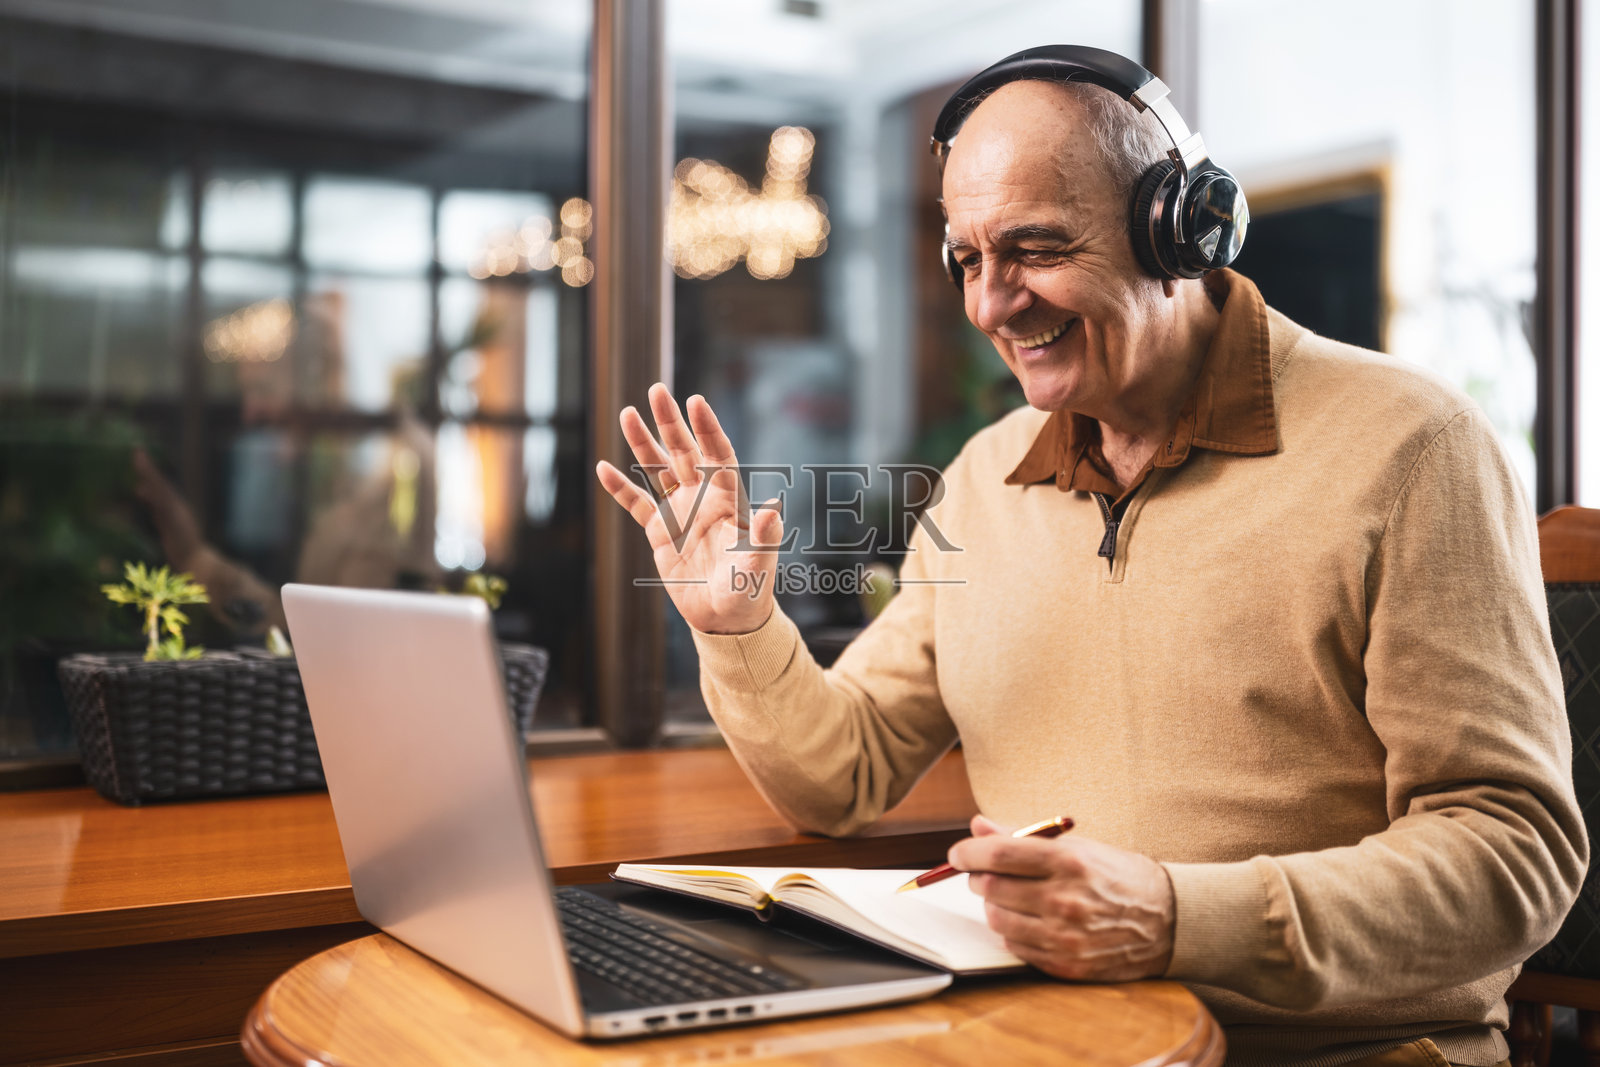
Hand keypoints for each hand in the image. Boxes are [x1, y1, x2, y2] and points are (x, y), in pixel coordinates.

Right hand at [595, 383, 782, 634]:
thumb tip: (772, 508)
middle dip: (670, 421)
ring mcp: (680, 511)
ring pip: (658, 469)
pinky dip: (621, 488)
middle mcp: (703, 497)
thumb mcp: (758, 563)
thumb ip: (763, 536)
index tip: (694, 401)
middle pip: (684, 451)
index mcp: (728, 498)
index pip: (718, 453)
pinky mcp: (660, 532)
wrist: (726, 617)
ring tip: (627, 413)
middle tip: (656, 391)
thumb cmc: (749, 588)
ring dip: (643, 444)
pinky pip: (637, 504)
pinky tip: (604, 469)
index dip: (706, 428)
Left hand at [951, 814, 1175, 981]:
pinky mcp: (1067, 965)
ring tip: (1010, 898)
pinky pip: (1016, 947)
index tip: (958, 853)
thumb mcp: (1078, 846)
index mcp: (1069, 862)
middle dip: (979, 878)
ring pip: (997, 920)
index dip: (968, 852)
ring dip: (993, 907)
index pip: (999, 854)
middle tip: (984, 873)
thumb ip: (1024, 837)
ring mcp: (1066, 937)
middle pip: (992, 888)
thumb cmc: (1119, 876)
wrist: (1169, 921)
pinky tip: (1028, 921)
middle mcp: (1065, 900)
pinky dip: (1012, 932)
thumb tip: (979, 826)